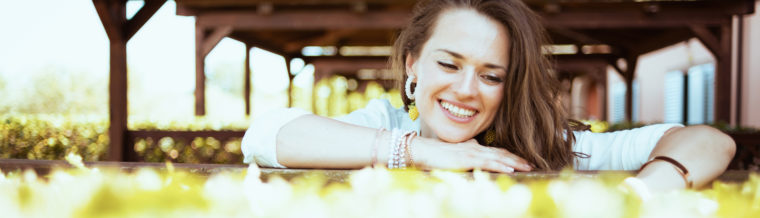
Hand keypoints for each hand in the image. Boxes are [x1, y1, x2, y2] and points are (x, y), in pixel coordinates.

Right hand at [411, 138, 532, 172]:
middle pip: (502, 153)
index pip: (496, 151)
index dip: (511, 156)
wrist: (423, 151)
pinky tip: (509, 169)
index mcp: (474, 147)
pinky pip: (487, 163)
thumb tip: (477, 153)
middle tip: (532, 164)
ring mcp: (472, 153)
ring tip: (527, 167)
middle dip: (518, 159)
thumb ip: (468, 153)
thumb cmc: (437, 154)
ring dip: (514, 162)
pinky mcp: (467, 159)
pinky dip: (500, 165)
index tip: (523, 161)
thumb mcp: (456, 153)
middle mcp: (476, 148)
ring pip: (498, 157)